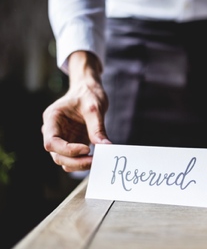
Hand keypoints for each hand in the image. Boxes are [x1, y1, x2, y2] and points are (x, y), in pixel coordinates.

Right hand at [42, 51, 110, 171]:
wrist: (89, 90)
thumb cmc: (88, 94)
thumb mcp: (95, 108)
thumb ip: (97, 128)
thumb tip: (106, 147)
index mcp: (52, 119)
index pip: (52, 142)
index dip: (67, 150)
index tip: (86, 149)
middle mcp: (53, 131)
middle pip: (56, 155)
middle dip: (75, 161)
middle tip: (95, 161)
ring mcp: (62, 139)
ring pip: (64, 160)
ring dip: (79, 165)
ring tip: (97, 160)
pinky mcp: (72, 143)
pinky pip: (74, 158)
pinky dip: (83, 162)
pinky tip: (97, 159)